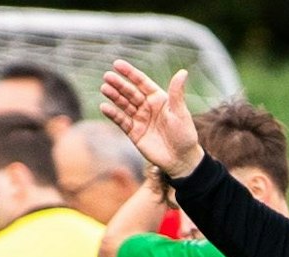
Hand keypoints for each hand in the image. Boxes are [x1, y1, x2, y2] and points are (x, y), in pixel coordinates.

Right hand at [101, 61, 202, 177]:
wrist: (180, 160)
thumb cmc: (184, 135)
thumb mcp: (180, 112)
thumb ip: (177, 93)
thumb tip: (183, 71)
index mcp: (159, 98)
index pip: (142, 82)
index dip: (130, 73)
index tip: (117, 64)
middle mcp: (147, 107)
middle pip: (130, 92)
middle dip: (119, 84)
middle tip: (107, 76)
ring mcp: (140, 119)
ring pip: (124, 105)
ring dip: (114, 97)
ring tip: (104, 88)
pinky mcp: (134, 133)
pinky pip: (121, 121)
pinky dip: (113, 114)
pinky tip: (104, 107)